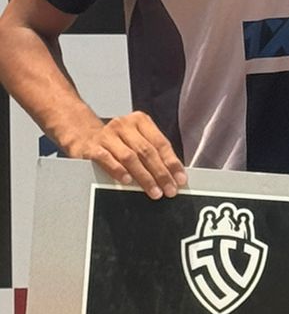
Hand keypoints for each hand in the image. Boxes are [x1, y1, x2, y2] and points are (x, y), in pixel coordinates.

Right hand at [66, 111, 187, 198]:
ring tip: (154, 191)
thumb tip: (173, 176)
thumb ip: (153, 154)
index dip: (172, 163)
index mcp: (140, 121)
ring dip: (144, 177)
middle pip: (147, 151)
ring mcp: (107, 136)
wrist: (83, 136)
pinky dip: (118, 170)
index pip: (161, 143)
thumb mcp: (137, 141)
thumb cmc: (116, 142)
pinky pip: (107, 159)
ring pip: (130, 157)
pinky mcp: (92, 147)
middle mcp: (124, 125)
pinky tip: (127, 180)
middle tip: (169, 189)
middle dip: (161, 173)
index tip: (180, 179)